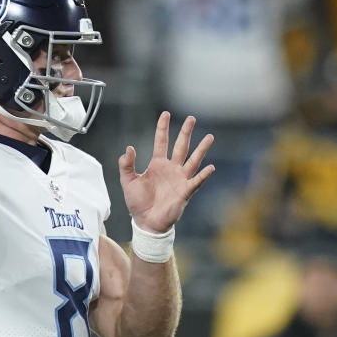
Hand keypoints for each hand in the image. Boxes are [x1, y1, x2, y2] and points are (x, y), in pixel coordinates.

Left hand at [118, 112, 214, 232]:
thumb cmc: (138, 203)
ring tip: (210, 137)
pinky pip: (196, 181)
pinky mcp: (185, 192)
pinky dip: (203, 175)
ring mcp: (180, 179)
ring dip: (201, 149)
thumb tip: (129, 148)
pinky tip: (210, 167)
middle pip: (180, 146)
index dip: (163, 128)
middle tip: (192, 118)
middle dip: (186, 132)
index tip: (165, 114)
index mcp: (157, 164)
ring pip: (193, 160)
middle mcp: (171, 169)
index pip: (161, 142)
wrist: (146, 222)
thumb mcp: (128, 181)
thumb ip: (126, 165)